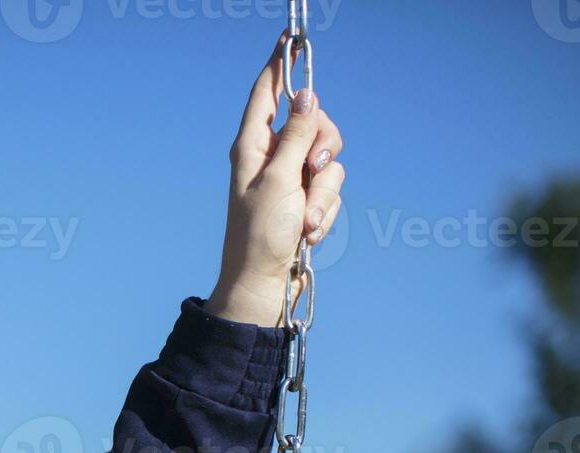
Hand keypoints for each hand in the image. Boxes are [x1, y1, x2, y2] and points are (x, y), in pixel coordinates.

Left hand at [205, 30, 345, 327]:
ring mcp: (291, 180)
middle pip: (314, 123)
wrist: (265, 284)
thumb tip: (307, 95)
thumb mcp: (278, 181)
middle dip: (323, 148)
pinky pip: (331, 191)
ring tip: (303, 220)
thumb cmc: (260, 235)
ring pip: (329, 161)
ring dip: (322, 194)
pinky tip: (306, 233)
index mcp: (251, 148)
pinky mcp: (306, 201)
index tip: (290, 38)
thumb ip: (297, 137)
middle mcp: (271, 159)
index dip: (279, 65)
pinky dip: (323, 213)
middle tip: (313, 172)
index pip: (266, 94)